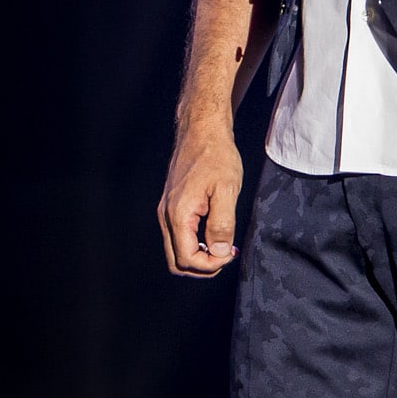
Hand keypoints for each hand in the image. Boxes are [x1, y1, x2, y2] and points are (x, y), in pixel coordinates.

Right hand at [158, 119, 242, 276]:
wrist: (201, 131)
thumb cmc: (216, 156)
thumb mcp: (226, 190)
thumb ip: (222, 224)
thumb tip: (219, 252)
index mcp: (178, 214)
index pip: (187, 259)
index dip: (211, 264)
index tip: (230, 253)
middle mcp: (166, 215)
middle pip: (176, 261)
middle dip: (203, 266)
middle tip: (226, 254)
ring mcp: (166, 210)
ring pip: (175, 250)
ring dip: (199, 256)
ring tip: (223, 244)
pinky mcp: (170, 206)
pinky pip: (178, 236)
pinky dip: (195, 243)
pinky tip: (214, 232)